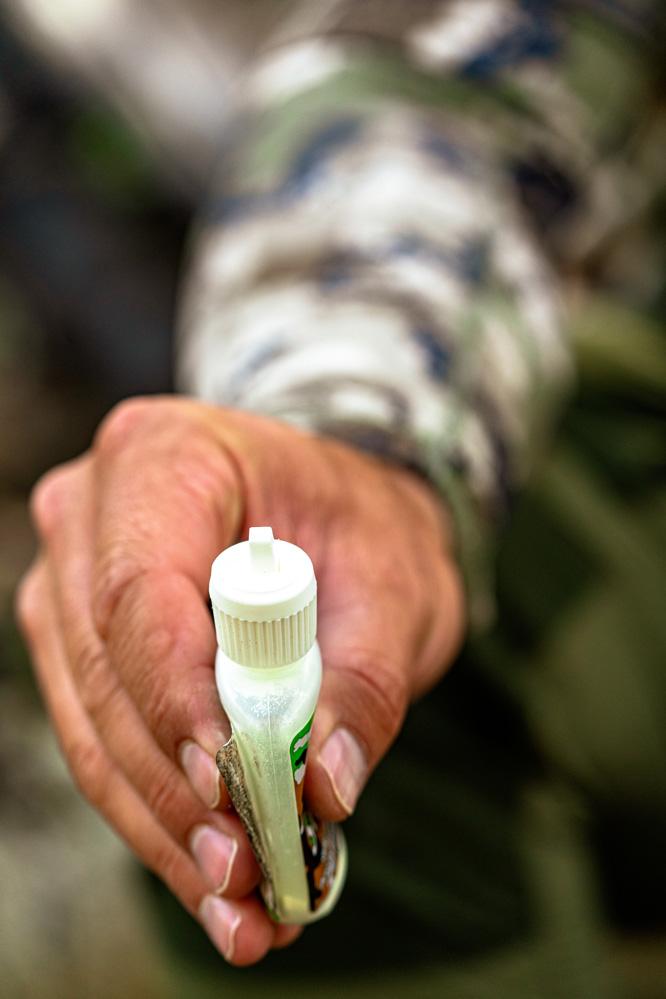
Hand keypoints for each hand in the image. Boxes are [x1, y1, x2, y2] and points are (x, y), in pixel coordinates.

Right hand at [16, 396, 463, 964]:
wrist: (333, 516)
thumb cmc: (361, 526)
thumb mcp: (396, 582)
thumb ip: (366, 677)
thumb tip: (326, 785)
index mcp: (167, 456)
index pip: (141, 588)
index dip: (174, 694)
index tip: (227, 783)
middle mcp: (95, 512)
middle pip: (108, 669)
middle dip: (176, 785)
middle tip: (247, 868)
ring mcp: (74, 581)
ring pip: (94, 724)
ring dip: (164, 821)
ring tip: (240, 900)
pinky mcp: (82, 643)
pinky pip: (103, 740)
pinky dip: (158, 812)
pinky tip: (210, 876)